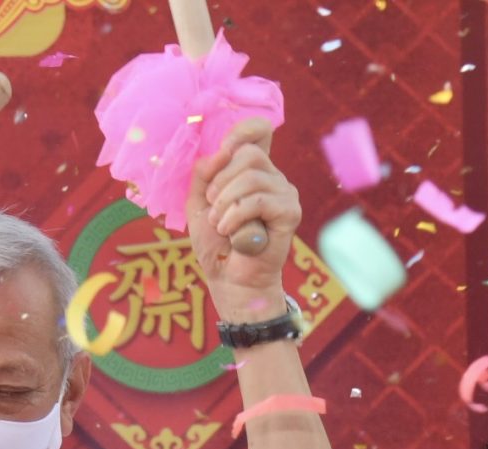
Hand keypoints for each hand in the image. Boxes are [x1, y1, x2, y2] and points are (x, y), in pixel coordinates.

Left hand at [183, 119, 301, 317]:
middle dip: (221, 180)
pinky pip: (260, 200)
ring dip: (225, 202)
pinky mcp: (290, 211)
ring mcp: (285, 192)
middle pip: (248, 153)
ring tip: (219, 224)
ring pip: (252, 176)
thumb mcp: (198, 203)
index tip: (222, 152)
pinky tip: (229, 231)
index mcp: (252, 169)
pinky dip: (236, 215)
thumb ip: (203, 173)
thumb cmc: (215, 243)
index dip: (241, 131)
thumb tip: (220, 153)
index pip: (259, 130)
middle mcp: (272, 176)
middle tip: (212, 205)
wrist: (228, 278)